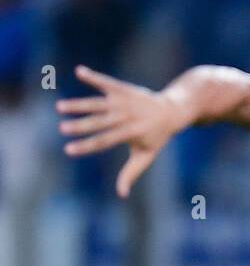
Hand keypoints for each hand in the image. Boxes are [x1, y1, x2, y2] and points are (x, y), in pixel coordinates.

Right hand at [57, 65, 189, 197]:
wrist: (174, 110)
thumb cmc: (157, 136)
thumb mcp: (147, 155)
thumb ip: (132, 173)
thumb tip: (122, 194)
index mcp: (132, 133)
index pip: (106, 141)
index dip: (87, 146)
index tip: (68, 150)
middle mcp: (128, 116)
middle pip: (101, 122)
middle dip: (81, 126)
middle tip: (62, 128)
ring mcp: (126, 101)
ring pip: (100, 103)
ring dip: (80, 104)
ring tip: (60, 107)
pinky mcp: (125, 89)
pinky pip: (108, 82)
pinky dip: (94, 77)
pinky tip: (79, 71)